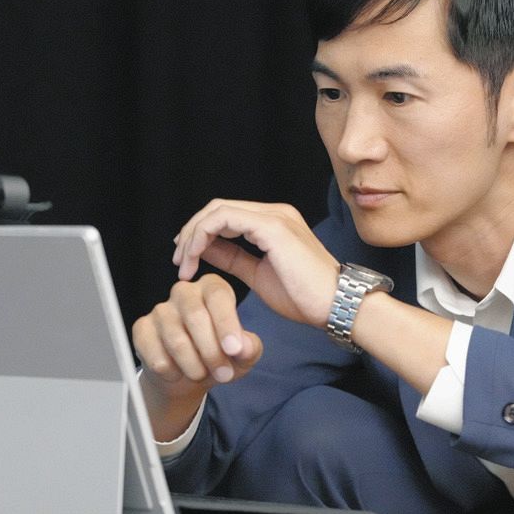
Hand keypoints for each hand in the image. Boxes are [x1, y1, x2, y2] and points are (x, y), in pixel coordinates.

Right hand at [131, 274, 262, 434]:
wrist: (190, 375)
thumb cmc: (221, 356)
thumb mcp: (243, 354)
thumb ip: (249, 348)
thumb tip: (243, 347)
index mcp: (212, 288)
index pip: (218, 297)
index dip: (226, 324)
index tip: (235, 350)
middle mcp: (184, 292)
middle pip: (195, 316)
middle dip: (212, 351)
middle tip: (224, 375)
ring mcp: (160, 310)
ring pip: (176, 339)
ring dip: (193, 366)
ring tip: (202, 375)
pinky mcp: (142, 329)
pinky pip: (155, 354)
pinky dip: (171, 372)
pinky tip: (178, 373)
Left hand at [172, 200, 339, 328]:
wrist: (335, 305)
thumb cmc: (305, 297)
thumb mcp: (258, 275)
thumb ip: (234, 259)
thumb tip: (208, 251)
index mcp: (273, 222)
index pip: (226, 215)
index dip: (200, 233)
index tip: (184, 260)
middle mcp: (274, 212)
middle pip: (218, 208)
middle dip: (191, 232)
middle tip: (179, 262)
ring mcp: (274, 217)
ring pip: (218, 210)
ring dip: (193, 235)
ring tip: (183, 265)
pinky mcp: (272, 227)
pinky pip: (224, 219)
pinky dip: (203, 237)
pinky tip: (195, 259)